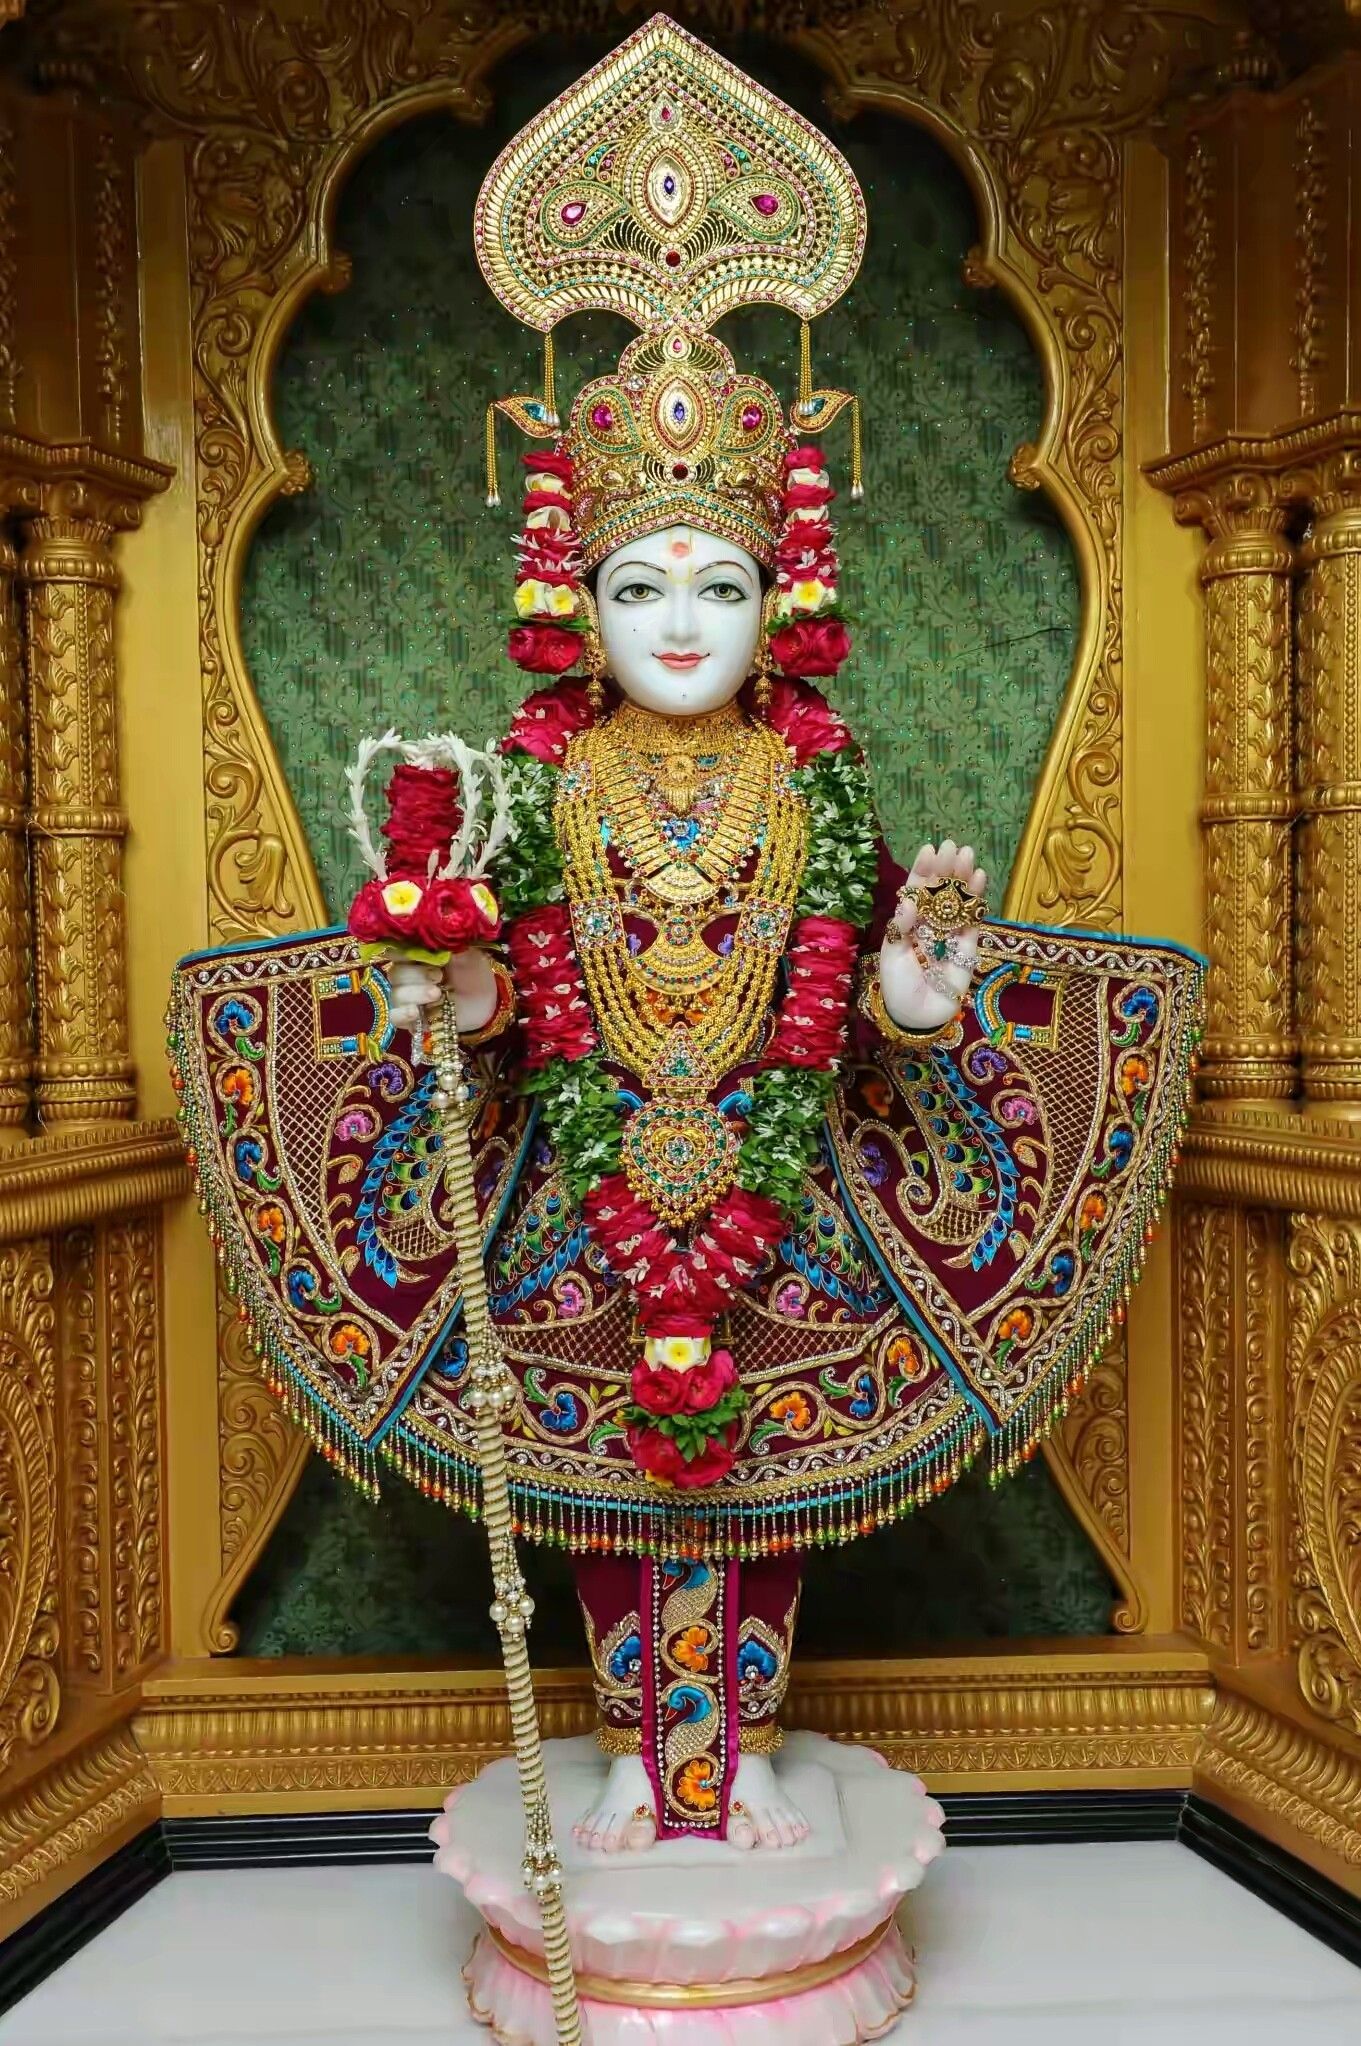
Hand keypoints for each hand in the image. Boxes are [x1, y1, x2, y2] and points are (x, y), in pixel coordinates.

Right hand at [384, 947, 498, 1037]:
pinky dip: (403, 1014)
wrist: (487, 1000)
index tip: (414, 954)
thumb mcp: (467, 954)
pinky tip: (415, 1012)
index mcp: (417, 955)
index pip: (396, 950)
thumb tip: (437, 933)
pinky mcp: (410, 1019)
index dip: (401, 952)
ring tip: (436, 994)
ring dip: (414, 994)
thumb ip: (450, 946)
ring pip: (396, 994)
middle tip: (439, 976)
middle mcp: (407, 975)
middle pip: (395, 973)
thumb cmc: (473, 972)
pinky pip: (395, 1016)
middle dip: (415, 975)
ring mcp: (407, 998)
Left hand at [879, 840, 987, 1033]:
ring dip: (963, 878)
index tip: (929, 849)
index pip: (916, 891)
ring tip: (968, 855)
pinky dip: (976, 899)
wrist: (917, 1016)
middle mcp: (930, 923)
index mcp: (908, 922)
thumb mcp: (892, 954)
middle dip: (946, 868)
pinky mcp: (968, 946)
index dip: (922, 871)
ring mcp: (950, 933)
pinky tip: (979, 879)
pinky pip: (973, 918)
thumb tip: (910, 898)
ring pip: (958, 900)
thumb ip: (901, 926)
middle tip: (953, 845)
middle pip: (940, 891)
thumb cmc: (898, 986)